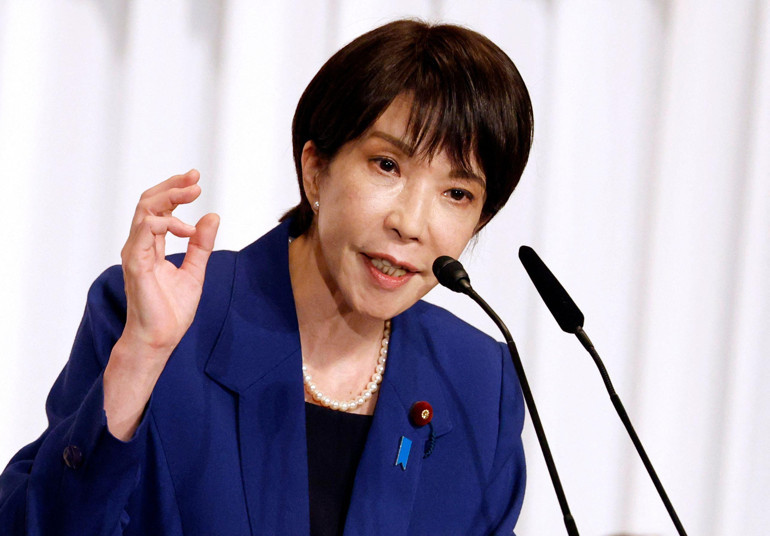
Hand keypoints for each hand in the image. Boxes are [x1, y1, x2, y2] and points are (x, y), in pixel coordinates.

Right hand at [104, 169, 219, 439]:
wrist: (160, 338)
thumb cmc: (171, 310)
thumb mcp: (195, 271)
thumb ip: (201, 245)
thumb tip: (212, 216)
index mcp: (152, 246)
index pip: (159, 208)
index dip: (175, 190)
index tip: (196, 178)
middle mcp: (140, 245)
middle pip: (149, 202)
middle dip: (173, 186)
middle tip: (195, 178)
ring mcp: (135, 253)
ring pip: (144, 210)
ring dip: (170, 197)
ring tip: (194, 194)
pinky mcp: (136, 263)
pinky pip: (144, 230)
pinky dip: (166, 222)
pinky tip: (186, 228)